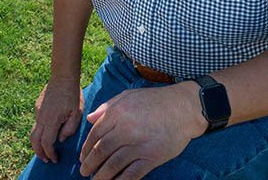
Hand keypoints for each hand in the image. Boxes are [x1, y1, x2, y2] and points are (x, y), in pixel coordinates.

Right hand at [30, 79, 83, 163]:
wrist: (63, 76)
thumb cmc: (73, 94)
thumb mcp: (77, 113)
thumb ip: (70, 129)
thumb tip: (60, 139)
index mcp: (52, 121)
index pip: (47, 144)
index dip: (50, 154)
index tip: (55, 159)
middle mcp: (41, 117)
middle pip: (34, 141)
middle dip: (39, 153)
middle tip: (47, 159)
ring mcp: (38, 111)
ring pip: (33, 132)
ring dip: (37, 144)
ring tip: (45, 149)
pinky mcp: (37, 106)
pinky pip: (36, 123)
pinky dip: (39, 132)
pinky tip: (48, 132)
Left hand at [79, 83, 206, 178]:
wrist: (185, 107)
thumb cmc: (157, 100)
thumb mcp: (129, 95)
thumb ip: (107, 106)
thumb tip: (89, 120)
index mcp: (118, 112)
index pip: (95, 134)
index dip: (86, 148)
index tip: (83, 157)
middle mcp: (126, 129)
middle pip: (101, 151)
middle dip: (90, 164)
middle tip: (85, 172)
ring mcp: (139, 144)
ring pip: (113, 165)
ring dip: (101, 177)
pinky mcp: (152, 157)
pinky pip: (131, 174)